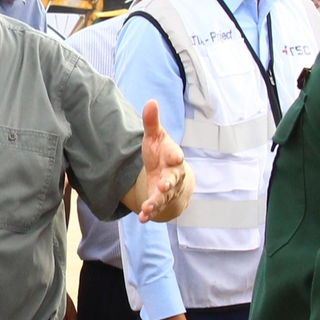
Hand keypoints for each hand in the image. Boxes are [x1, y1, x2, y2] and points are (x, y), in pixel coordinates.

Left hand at [138, 101, 193, 222]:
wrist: (167, 173)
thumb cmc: (160, 152)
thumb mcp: (155, 137)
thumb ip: (152, 122)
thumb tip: (151, 101)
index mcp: (172, 157)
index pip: (176, 156)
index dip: (176, 156)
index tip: (177, 156)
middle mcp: (173, 174)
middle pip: (173, 179)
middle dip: (170, 183)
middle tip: (164, 186)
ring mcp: (167, 189)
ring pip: (164, 197)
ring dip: (157, 202)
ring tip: (147, 208)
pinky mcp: (160, 200)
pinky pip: (156, 208)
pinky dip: (150, 213)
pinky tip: (142, 218)